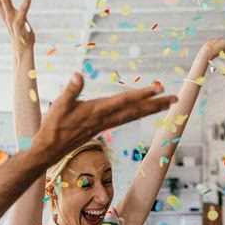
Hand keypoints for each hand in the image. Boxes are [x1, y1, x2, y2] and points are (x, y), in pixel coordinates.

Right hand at [0, 0, 34, 51]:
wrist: (23, 51)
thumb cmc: (22, 36)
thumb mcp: (18, 21)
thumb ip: (18, 13)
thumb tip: (18, 10)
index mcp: (4, 11)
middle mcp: (5, 13)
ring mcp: (12, 18)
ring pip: (4, 2)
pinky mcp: (20, 24)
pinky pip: (24, 11)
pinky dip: (26, 2)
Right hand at [33, 73, 176, 158]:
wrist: (49, 149)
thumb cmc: (53, 126)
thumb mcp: (59, 105)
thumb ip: (71, 90)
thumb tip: (77, 75)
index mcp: (97, 111)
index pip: (124, 101)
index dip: (141, 94)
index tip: (158, 89)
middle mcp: (105, 118)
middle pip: (136, 110)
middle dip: (156, 104)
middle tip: (175, 99)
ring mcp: (105, 124)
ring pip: (133, 115)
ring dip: (151, 109)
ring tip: (167, 104)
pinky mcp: (101, 127)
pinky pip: (125, 119)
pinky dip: (138, 114)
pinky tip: (144, 112)